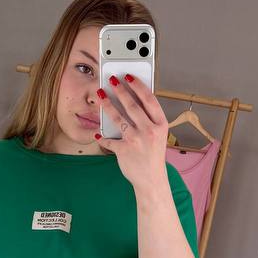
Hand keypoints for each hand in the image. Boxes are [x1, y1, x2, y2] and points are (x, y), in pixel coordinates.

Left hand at [96, 73, 168, 194]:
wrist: (152, 180)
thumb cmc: (153, 155)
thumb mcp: (158, 135)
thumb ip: (148, 119)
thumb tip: (132, 100)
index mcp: (161, 124)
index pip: (149, 99)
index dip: (138, 86)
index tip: (129, 76)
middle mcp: (149, 131)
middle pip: (132, 105)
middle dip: (121, 90)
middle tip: (112, 80)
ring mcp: (136, 141)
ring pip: (118, 118)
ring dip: (107, 104)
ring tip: (101, 94)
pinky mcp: (124, 150)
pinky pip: (109, 139)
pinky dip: (102, 136)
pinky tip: (97, 132)